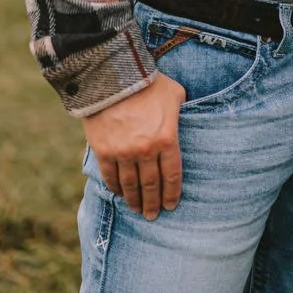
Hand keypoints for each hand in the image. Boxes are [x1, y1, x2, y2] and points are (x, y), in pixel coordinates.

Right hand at [82, 73, 185, 219]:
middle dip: (153, 203)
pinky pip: (111, 176)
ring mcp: (124, 153)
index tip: (171, 206)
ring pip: (131, 185)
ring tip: (137, 210)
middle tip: (153, 216)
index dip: (172, 194)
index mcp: (167, 139)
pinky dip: (116, 188)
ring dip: (134, 201)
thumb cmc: (149, 83)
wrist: (113, 76)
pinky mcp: (104, 151)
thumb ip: (182, 111)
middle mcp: (146, 150)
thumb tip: (188, 118)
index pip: (172, 175)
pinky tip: (120, 194)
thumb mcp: (176, 95)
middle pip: (151, 185)